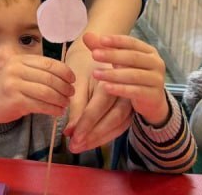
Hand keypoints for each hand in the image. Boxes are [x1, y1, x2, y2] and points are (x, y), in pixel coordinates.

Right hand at [0, 54, 74, 130]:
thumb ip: (37, 71)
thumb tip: (65, 76)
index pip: (49, 63)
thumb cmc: (6, 88)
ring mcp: (14, 85)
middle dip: (65, 87)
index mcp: (19, 60)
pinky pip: (41, 105)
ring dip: (61, 100)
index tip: (72, 79)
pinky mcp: (15, 101)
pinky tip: (58, 112)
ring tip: (65, 104)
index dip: (65, 71)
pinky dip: (53, 109)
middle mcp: (16, 69)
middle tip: (71, 94)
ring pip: (47, 92)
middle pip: (50, 78)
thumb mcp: (18, 72)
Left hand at [64, 38, 133, 152]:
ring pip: (118, 126)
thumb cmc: (85, 66)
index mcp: (109, 81)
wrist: (101, 55)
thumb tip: (70, 132)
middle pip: (112, 120)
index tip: (72, 138)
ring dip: (99, 139)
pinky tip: (91, 141)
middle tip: (74, 147)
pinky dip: (106, 135)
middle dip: (93, 137)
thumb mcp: (78, 81)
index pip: (98, 108)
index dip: (85, 125)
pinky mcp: (130, 109)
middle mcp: (124, 93)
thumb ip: (76, 107)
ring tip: (80, 147)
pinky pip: (120, 125)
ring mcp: (130, 102)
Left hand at [83, 32, 170, 125]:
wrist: (151, 101)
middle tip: (94, 54)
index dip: (117, 40)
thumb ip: (104, 49)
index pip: (132, 42)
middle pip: (133, 57)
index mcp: (149, 51)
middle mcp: (156, 63)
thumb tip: (86, 35)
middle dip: (112, 55)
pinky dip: (120, 89)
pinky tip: (106, 88)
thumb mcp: (119, 61)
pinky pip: (136, 91)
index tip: (101, 40)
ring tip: (95, 73)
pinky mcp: (154, 95)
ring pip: (134, 75)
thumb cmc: (132, 75)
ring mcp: (157, 80)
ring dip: (113, 74)